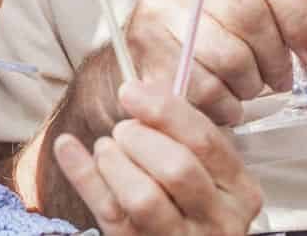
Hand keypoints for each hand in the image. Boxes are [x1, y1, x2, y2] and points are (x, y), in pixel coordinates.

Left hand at [53, 79, 261, 235]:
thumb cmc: (187, 201)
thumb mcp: (203, 170)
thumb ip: (182, 135)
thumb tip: (143, 88)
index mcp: (239, 189)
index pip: (205, 140)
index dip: (165, 110)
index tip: (132, 91)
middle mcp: (218, 219)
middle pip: (176, 167)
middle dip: (140, 138)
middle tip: (124, 131)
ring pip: (143, 197)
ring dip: (115, 161)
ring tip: (107, 149)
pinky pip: (109, 212)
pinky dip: (83, 175)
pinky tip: (67, 147)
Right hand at [125, 0, 306, 125]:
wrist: (153, 47)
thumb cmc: (213, 18)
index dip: (303, 16)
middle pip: (250, 16)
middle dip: (277, 57)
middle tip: (281, 76)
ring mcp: (158, 5)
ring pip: (229, 56)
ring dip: (251, 83)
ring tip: (248, 83)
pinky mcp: (146, 47)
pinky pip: (204, 87)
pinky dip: (226, 103)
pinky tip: (225, 97)